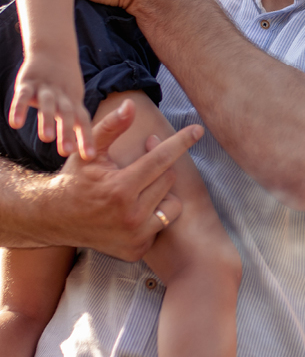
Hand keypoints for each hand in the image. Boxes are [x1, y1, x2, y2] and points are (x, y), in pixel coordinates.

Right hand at [9, 48, 93, 159]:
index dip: (86, 138)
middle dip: (67, 132)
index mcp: (74, 103)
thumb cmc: (65, 85)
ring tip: (46, 138)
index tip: (89, 156)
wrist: (53, 51)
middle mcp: (62, 96)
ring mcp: (45, 89)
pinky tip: (15, 124)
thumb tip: (83, 149)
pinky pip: (23, 96)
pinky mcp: (27, 83)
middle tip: (66, 152)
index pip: (83, 122)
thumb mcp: (73, 101)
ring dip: (47, 120)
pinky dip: (19, 109)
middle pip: (67, 114)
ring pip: (47, 105)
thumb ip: (75, 123)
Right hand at [35, 100, 201, 259]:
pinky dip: (153, 215)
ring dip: (161, 193)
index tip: (198, 130)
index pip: (161, 159)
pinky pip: (161, 225)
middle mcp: (131, 215)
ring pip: (172, 204)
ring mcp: (136, 236)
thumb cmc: (75, 179)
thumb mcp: (90, 151)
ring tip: (138, 191)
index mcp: (121, 188)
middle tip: (139, 167)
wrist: (55, 218)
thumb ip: (112, 126)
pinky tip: (133, 211)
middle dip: (158, 169)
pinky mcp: (137, 250)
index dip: (180, 142)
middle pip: (168, 180)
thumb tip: (131, 105)